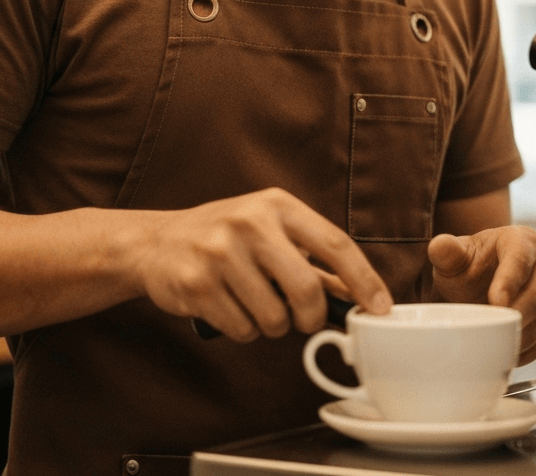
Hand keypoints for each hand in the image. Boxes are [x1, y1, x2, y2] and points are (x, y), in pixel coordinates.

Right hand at [133, 187, 392, 342]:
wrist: (156, 242)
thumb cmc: (225, 237)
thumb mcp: (269, 231)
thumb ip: (313, 260)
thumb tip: (359, 294)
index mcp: (276, 205)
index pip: (334, 243)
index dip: (364, 279)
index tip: (380, 307)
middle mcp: (249, 223)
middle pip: (307, 290)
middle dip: (310, 316)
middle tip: (301, 318)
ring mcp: (220, 252)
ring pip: (274, 318)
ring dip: (269, 324)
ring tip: (251, 301)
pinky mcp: (196, 283)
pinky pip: (242, 330)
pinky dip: (242, 329)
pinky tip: (227, 306)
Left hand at [427, 225, 535, 365]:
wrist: (473, 287)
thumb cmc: (466, 267)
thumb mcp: (451, 258)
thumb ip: (445, 251)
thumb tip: (440, 246)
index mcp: (522, 240)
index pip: (520, 259)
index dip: (509, 282)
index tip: (496, 303)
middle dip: (518, 312)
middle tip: (495, 327)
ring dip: (524, 334)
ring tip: (498, 342)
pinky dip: (528, 348)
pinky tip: (508, 352)